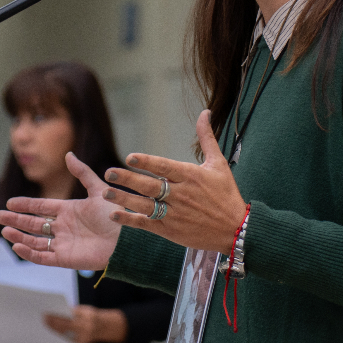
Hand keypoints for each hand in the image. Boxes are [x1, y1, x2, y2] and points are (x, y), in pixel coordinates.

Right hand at [0, 152, 121, 269]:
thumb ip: (82, 173)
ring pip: (34, 241)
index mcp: (69, 210)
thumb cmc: (117, 214)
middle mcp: (63, 227)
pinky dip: (29, 253)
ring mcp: (63, 243)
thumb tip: (68, 154)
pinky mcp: (65, 259)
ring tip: (5, 229)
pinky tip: (17, 245)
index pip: (41, 207)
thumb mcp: (98, 190)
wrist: (128, 239)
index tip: (9, 202)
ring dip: (19, 235)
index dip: (25, 205)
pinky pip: (43, 257)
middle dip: (16, 219)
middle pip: (34, 223)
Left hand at [43, 305, 127, 342]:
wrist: (105, 327)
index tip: (46, 315)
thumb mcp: (84, 310)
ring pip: (65, 335)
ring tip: (46, 326)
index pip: (67, 319)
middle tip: (43, 320)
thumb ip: (73, 311)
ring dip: (55, 331)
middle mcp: (85, 330)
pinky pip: (68, 340)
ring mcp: (83, 339)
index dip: (56, 318)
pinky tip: (54, 332)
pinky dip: (60, 336)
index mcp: (86, 319)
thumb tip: (57, 311)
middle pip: (65, 328)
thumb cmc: (92, 315)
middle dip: (53, 324)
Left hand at [101, 110, 246, 253]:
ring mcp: (175, 214)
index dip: (147, 162)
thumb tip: (205, 112)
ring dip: (124, 199)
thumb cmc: (226, 194)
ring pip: (145, 205)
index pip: (165, 167)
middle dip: (128, 179)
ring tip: (105, 192)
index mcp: (191, 176)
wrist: (236, 230)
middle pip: (150, 186)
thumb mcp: (219, 164)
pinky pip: (147, 224)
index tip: (130, 157)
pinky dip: (130, 220)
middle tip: (109, 172)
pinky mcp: (171, 230)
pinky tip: (114, 215)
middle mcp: (181, 195)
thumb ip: (207, 137)